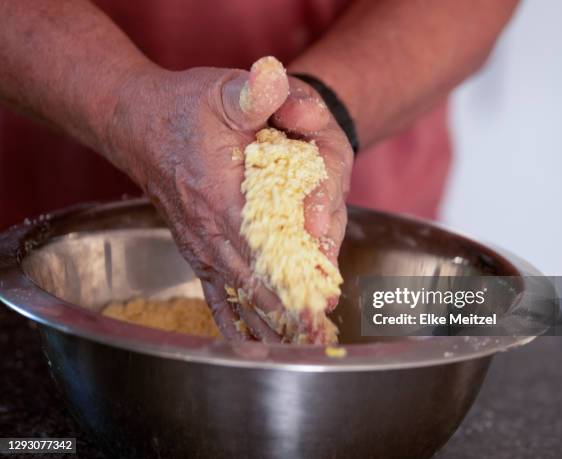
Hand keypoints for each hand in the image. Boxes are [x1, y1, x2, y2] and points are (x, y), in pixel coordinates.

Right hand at [103, 57, 352, 342]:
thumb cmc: (183, 107)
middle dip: (288, 306)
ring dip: (267, 320)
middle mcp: (207, 229)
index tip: (320, 302)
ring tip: (295, 346)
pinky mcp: (193, 247)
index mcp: (219, 195)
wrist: (136, 122)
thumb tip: (274, 77)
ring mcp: (198, 242)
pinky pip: (213, 292)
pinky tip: (249, 344)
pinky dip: (234, 319)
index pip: (265, 245)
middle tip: (317, 334)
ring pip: (238, 293)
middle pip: (255, 279)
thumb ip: (251, 93)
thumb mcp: (222, 90)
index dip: (295, 273)